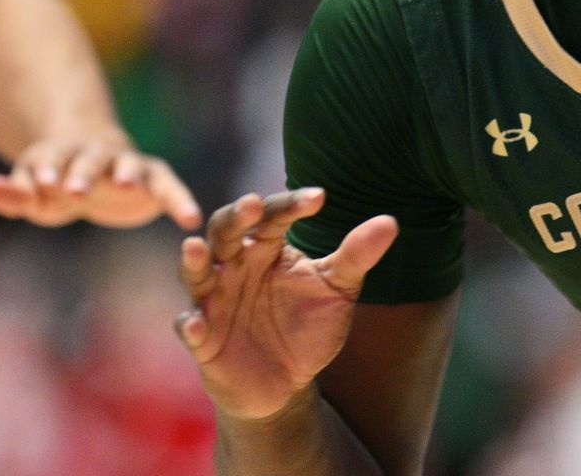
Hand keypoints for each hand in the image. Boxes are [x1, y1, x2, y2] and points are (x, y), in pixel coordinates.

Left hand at [0, 133, 202, 229]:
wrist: (99, 169)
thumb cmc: (58, 183)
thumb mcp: (33, 192)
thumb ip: (12, 193)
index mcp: (60, 154)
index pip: (50, 159)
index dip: (46, 170)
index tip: (42, 183)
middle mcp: (95, 154)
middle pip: (88, 159)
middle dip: (81, 173)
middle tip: (73, 192)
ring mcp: (127, 164)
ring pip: (127, 164)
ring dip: (125, 172)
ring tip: (126, 184)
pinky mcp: (154, 178)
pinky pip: (169, 186)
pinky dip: (180, 199)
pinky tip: (190, 218)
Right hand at [176, 189, 397, 420]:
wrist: (288, 382)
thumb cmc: (308, 326)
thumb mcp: (338, 291)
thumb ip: (357, 256)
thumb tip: (390, 221)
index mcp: (267, 248)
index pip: (274, 216)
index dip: (292, 205)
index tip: (319, 198)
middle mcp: (236, 266)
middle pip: (226, 231)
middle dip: (236, 217)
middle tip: (252, 204)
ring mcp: (215, 300)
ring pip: (197, 272)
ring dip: (195, 260)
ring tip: (196, 247)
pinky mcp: (203, 338)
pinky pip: (190, 328)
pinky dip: (190, 325)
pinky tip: (198, 323)